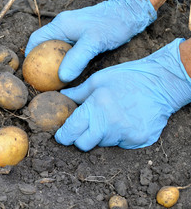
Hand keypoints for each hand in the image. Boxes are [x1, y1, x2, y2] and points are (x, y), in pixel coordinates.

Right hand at [25, 0, 156, 81]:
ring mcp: (72, 32)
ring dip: (53, 63)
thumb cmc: (112, 25)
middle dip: (40, 62)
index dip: (29, 55)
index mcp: (60, 25)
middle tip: (40, 79)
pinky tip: (68, 73)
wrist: (130, 14)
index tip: (29, 72)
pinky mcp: (80, 37)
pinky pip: (66, 51)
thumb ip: (77, 59)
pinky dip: (64, 62)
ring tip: (52, 80)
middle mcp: (63, 27)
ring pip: (55, 49)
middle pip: (44, 46)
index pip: (36, 40)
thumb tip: (62, 77)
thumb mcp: (94, 42)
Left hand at [55, 39, 190, 150]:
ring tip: (110, 118)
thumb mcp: (98, 80)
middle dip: (80, 138)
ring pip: (102, 144)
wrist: (162, 82)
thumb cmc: (127, 78)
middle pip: (84, 145)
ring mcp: (126, 134)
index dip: (63, 136)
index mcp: (96, 106)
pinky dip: (117, 137)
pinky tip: (124, 122)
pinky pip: (119, 145)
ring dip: (101, 135)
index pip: (71, 131)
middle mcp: (110, 123)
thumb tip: (61, 96)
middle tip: (85, 127)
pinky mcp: (138, 140)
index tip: (62, 136)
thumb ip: (77, 93)